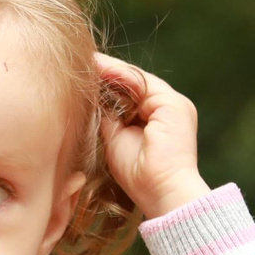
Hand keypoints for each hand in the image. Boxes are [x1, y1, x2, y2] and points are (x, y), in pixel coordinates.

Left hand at [96, 55, 210, 219]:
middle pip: (134, 84)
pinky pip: (141, 83)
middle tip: (81, 63)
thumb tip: (94, 99)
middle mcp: (168, 110)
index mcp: (158, 120)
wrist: (161, 191)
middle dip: (107, 73)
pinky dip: (120, 75)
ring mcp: (173, 105)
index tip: (82, 76)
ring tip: (86, 63)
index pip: (131, 94)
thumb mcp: (116, 141)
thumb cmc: (139, 177)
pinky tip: (99, 70)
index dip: (108, 84)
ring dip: (110, 70)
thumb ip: (110, 119)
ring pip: (137, 80)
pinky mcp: (173, 104)